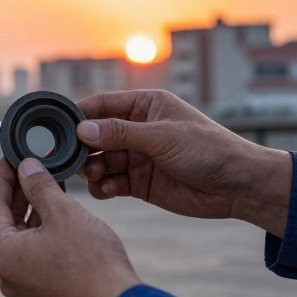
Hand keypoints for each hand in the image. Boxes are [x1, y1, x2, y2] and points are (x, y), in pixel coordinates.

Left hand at [0, 157, 140, 296]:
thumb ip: (39, 186)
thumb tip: (25, 167)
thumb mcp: (63, 213)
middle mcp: (7, 274)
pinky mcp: (43, 292)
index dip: (2, 178)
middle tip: (31, 167)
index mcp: (3, 255)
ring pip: (22, 239)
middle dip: (19, 193)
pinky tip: (58, 213)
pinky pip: (35, 254)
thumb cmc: (92, 261)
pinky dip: (43, 232)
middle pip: (6, 223)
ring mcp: (24, 286)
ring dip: (33, 211)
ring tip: (48, 184)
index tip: (10, 158)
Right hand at [76, 90, 293, 236]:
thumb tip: (82, 129)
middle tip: (72, 161)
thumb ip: (120, 133)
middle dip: (82, 149)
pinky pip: (111, 182)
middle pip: (95, 136)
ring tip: (94, 177)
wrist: (238, 186)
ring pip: (100, 161)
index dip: (78, 117)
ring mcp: (137, 157)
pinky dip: (104, 187)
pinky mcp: (140, 182)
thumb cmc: (208, 150)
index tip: (57, 130)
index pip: (101, 106)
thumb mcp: (162, 137)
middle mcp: (137, 129)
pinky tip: (106, 190)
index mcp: (144, 106)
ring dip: (92, 169)